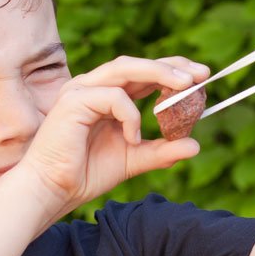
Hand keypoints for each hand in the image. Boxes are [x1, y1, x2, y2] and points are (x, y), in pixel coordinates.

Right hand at [21, 55, 209, 216]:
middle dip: (171, 66)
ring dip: (158, 73)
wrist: (53, 191)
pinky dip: (130, 116)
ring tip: (184, 85)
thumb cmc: (85, 174)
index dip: (172, 71)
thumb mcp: (134, 160)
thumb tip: (196, 145)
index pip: (143, 74)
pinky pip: (113, 97)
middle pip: (137, 64)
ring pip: (125, 68)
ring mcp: (81, 90)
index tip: (201, 78)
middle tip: (200, 75)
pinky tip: (133, 138)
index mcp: (107, 95)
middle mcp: (93, 86)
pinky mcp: (73, 101)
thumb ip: (162, 151)